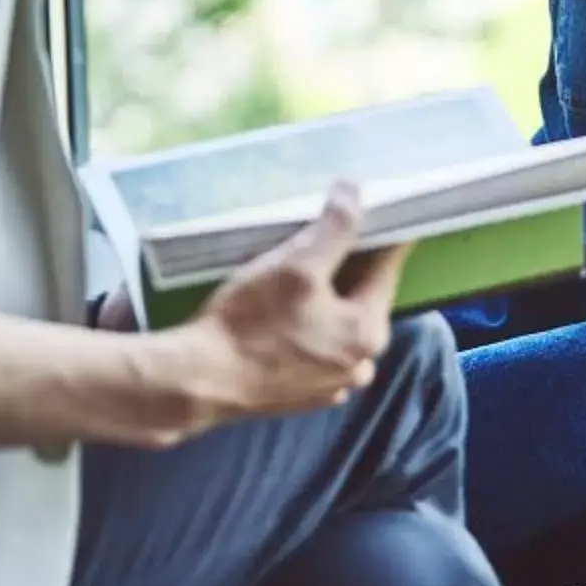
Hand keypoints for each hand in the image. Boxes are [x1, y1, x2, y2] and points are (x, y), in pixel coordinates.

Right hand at [180, 184, 408, 423]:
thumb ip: (335, 227)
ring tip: (296, 275)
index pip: (387, 268)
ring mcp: (331, 385)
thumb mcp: (295, 265)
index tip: (373, 210)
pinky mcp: (302, 396)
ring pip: (338, 324)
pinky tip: (282, 317)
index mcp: (368, 331)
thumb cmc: (249, 323)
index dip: (380, 234)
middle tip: (321, 239)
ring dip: (326, 300)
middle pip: (363, 297)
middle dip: (348, 267)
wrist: (198, 383)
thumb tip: (355, 190)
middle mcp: (360, 363)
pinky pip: (317, 349)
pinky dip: (308, 329)